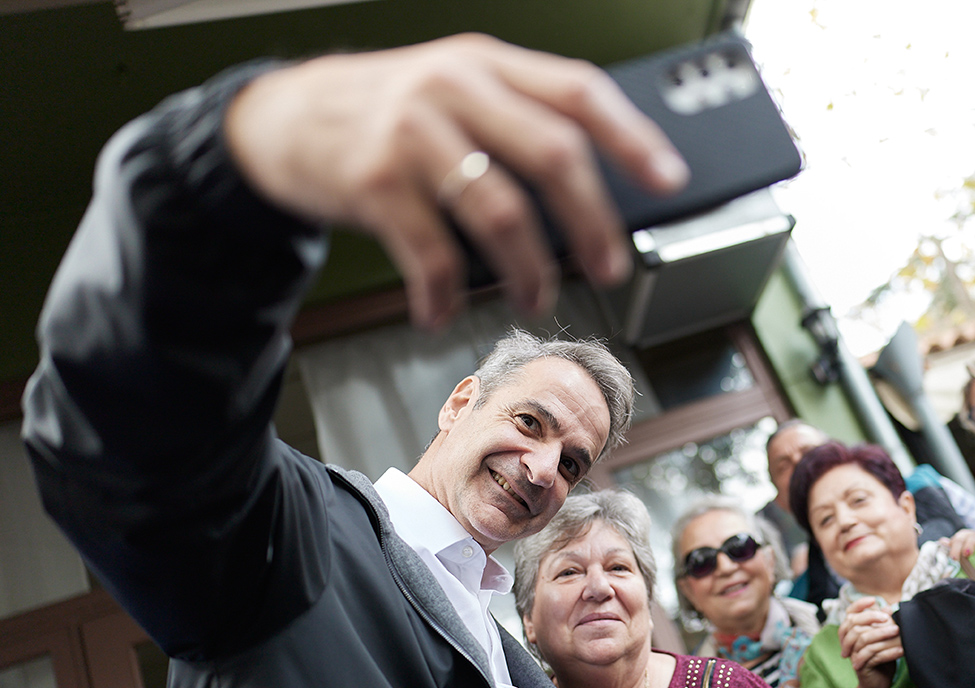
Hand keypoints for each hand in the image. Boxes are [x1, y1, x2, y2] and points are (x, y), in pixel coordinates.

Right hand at [224, 34, 687, 326]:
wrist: (280, 118)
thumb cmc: (383, 113)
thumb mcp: (453, 91)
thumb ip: (516, 121)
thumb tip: (590, 196)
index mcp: (487, 63)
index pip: (579, 92)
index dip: (632, 137)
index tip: (670, 180)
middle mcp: (453, 86)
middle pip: (552, 153)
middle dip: (592, 221)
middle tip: (609, 266)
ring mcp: (412, 132)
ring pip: (500, 209)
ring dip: (528, 268)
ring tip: (533, 295)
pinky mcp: (373, 180)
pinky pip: (430, 252)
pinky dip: (444, 294)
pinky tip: (443, 312)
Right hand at [838, 596, 901, 687]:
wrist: (878, 684)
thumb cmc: (880, 659)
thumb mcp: (882, 638)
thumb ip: (882, 623)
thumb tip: (887, 607)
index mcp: (852, 632)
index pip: (849, 614)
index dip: (858, 605)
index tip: (873, 600)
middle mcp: (849, 642)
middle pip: (853, 624)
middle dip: (871, 618)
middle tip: (889, 618)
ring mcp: (853, 655)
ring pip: (863, 639)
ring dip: (881, 634)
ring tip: (898, 632)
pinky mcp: (861, 667)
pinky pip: (873, 656)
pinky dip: (888, 652)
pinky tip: (901, 650)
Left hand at [942, 528, 974, 581]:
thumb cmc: (969, 572)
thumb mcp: (960, 566)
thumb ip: (953, 555)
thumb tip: (942, 541)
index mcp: (964, 542)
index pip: (959, 539)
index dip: (955, 546)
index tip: (954, 558)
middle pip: (972, 535)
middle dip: (969, 542)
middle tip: (967, 553)